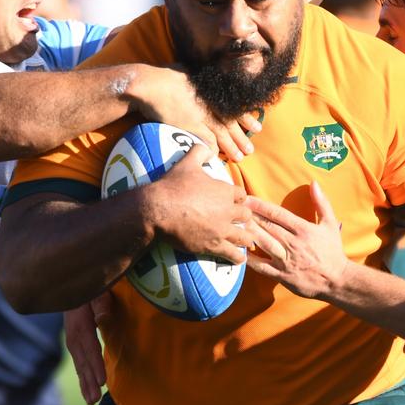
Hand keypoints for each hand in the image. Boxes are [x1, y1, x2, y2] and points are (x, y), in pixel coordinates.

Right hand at [64, 294, 112, 404]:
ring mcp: (72, 339)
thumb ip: (101, 303)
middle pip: (82, 360)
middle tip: (95, 399)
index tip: (101, 380)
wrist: (70, 286)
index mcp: (80, 322)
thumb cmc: (90, 287)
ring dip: (85, 383)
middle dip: (89, 381)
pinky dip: (83, 375)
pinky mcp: (74, 342)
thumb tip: (101, 318)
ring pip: (79, 364)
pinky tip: (88, 386)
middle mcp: (73, 334)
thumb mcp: (97, 291)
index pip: (89, 346)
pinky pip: (78, 361)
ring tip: (91, 400)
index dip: (95, 364)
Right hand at [129, 67, 257, 160]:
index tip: (256, 126)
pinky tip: (217, 157)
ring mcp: (201, 116)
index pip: (234, 107)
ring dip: (232, 147)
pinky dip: (212, 150)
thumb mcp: (187, 71)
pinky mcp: (190, 126)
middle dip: (242, 137)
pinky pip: (206, 141)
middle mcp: (210, 104)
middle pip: (231, 123)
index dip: (246, 118)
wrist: (152, 86)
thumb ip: (197, 78)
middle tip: (251, 149)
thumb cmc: (166, 75)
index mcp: (212, 91)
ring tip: (240, 157)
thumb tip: (197, 75)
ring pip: (222, 134)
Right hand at [147, 145, 252, 261]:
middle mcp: (227, 210)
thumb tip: (207, 146)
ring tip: (244, 242)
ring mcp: (222, 229)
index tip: (236, 202)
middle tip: (240, 222)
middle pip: (246, 215)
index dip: (239, 199)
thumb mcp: (187, 163)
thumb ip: (199, 151)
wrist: (158, 209)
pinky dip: (237, 257)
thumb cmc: (172, 185)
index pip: (242, 195)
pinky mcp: (214, 245)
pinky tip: (238, 258)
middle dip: (243, 218)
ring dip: (245, 238)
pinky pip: (233, 254)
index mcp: (224, 190)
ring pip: (244, 236)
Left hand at [242, 182, 349, 299]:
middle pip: (268, 227)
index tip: (248, 199)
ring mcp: (286, 260)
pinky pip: (263, 267)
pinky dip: (251, 260)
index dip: (261, 206)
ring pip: (264, 243)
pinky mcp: (282, 275)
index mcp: (303, 230)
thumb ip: (321, 203)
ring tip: (237, 224)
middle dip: (251, 216)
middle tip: (236, 208)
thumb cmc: (332, 251)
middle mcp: (293, 244)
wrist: (337, 279)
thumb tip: (314, 183)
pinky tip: (241, 251)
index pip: (278, 214)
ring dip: (250, 233)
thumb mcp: (330, 224)